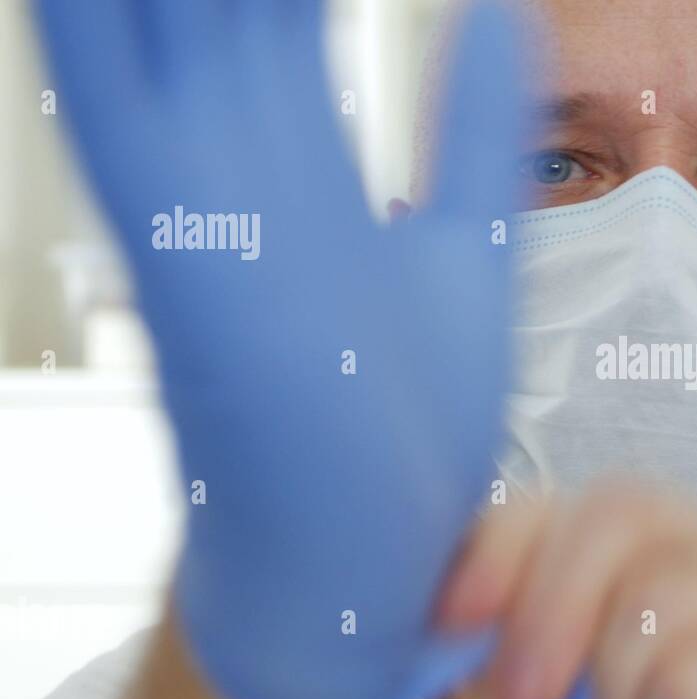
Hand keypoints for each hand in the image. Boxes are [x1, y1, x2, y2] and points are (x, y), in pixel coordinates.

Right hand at [37, 0, 533, 698]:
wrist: (369, 551)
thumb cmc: (409, 411)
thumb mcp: (477, 245)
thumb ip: (480, 126)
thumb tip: (501, 5)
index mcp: (301, 153)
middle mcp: (233, 160)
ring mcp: (198, 200)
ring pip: (147, 19)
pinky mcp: (185, 256)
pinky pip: (109, 106)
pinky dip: (100, 26)